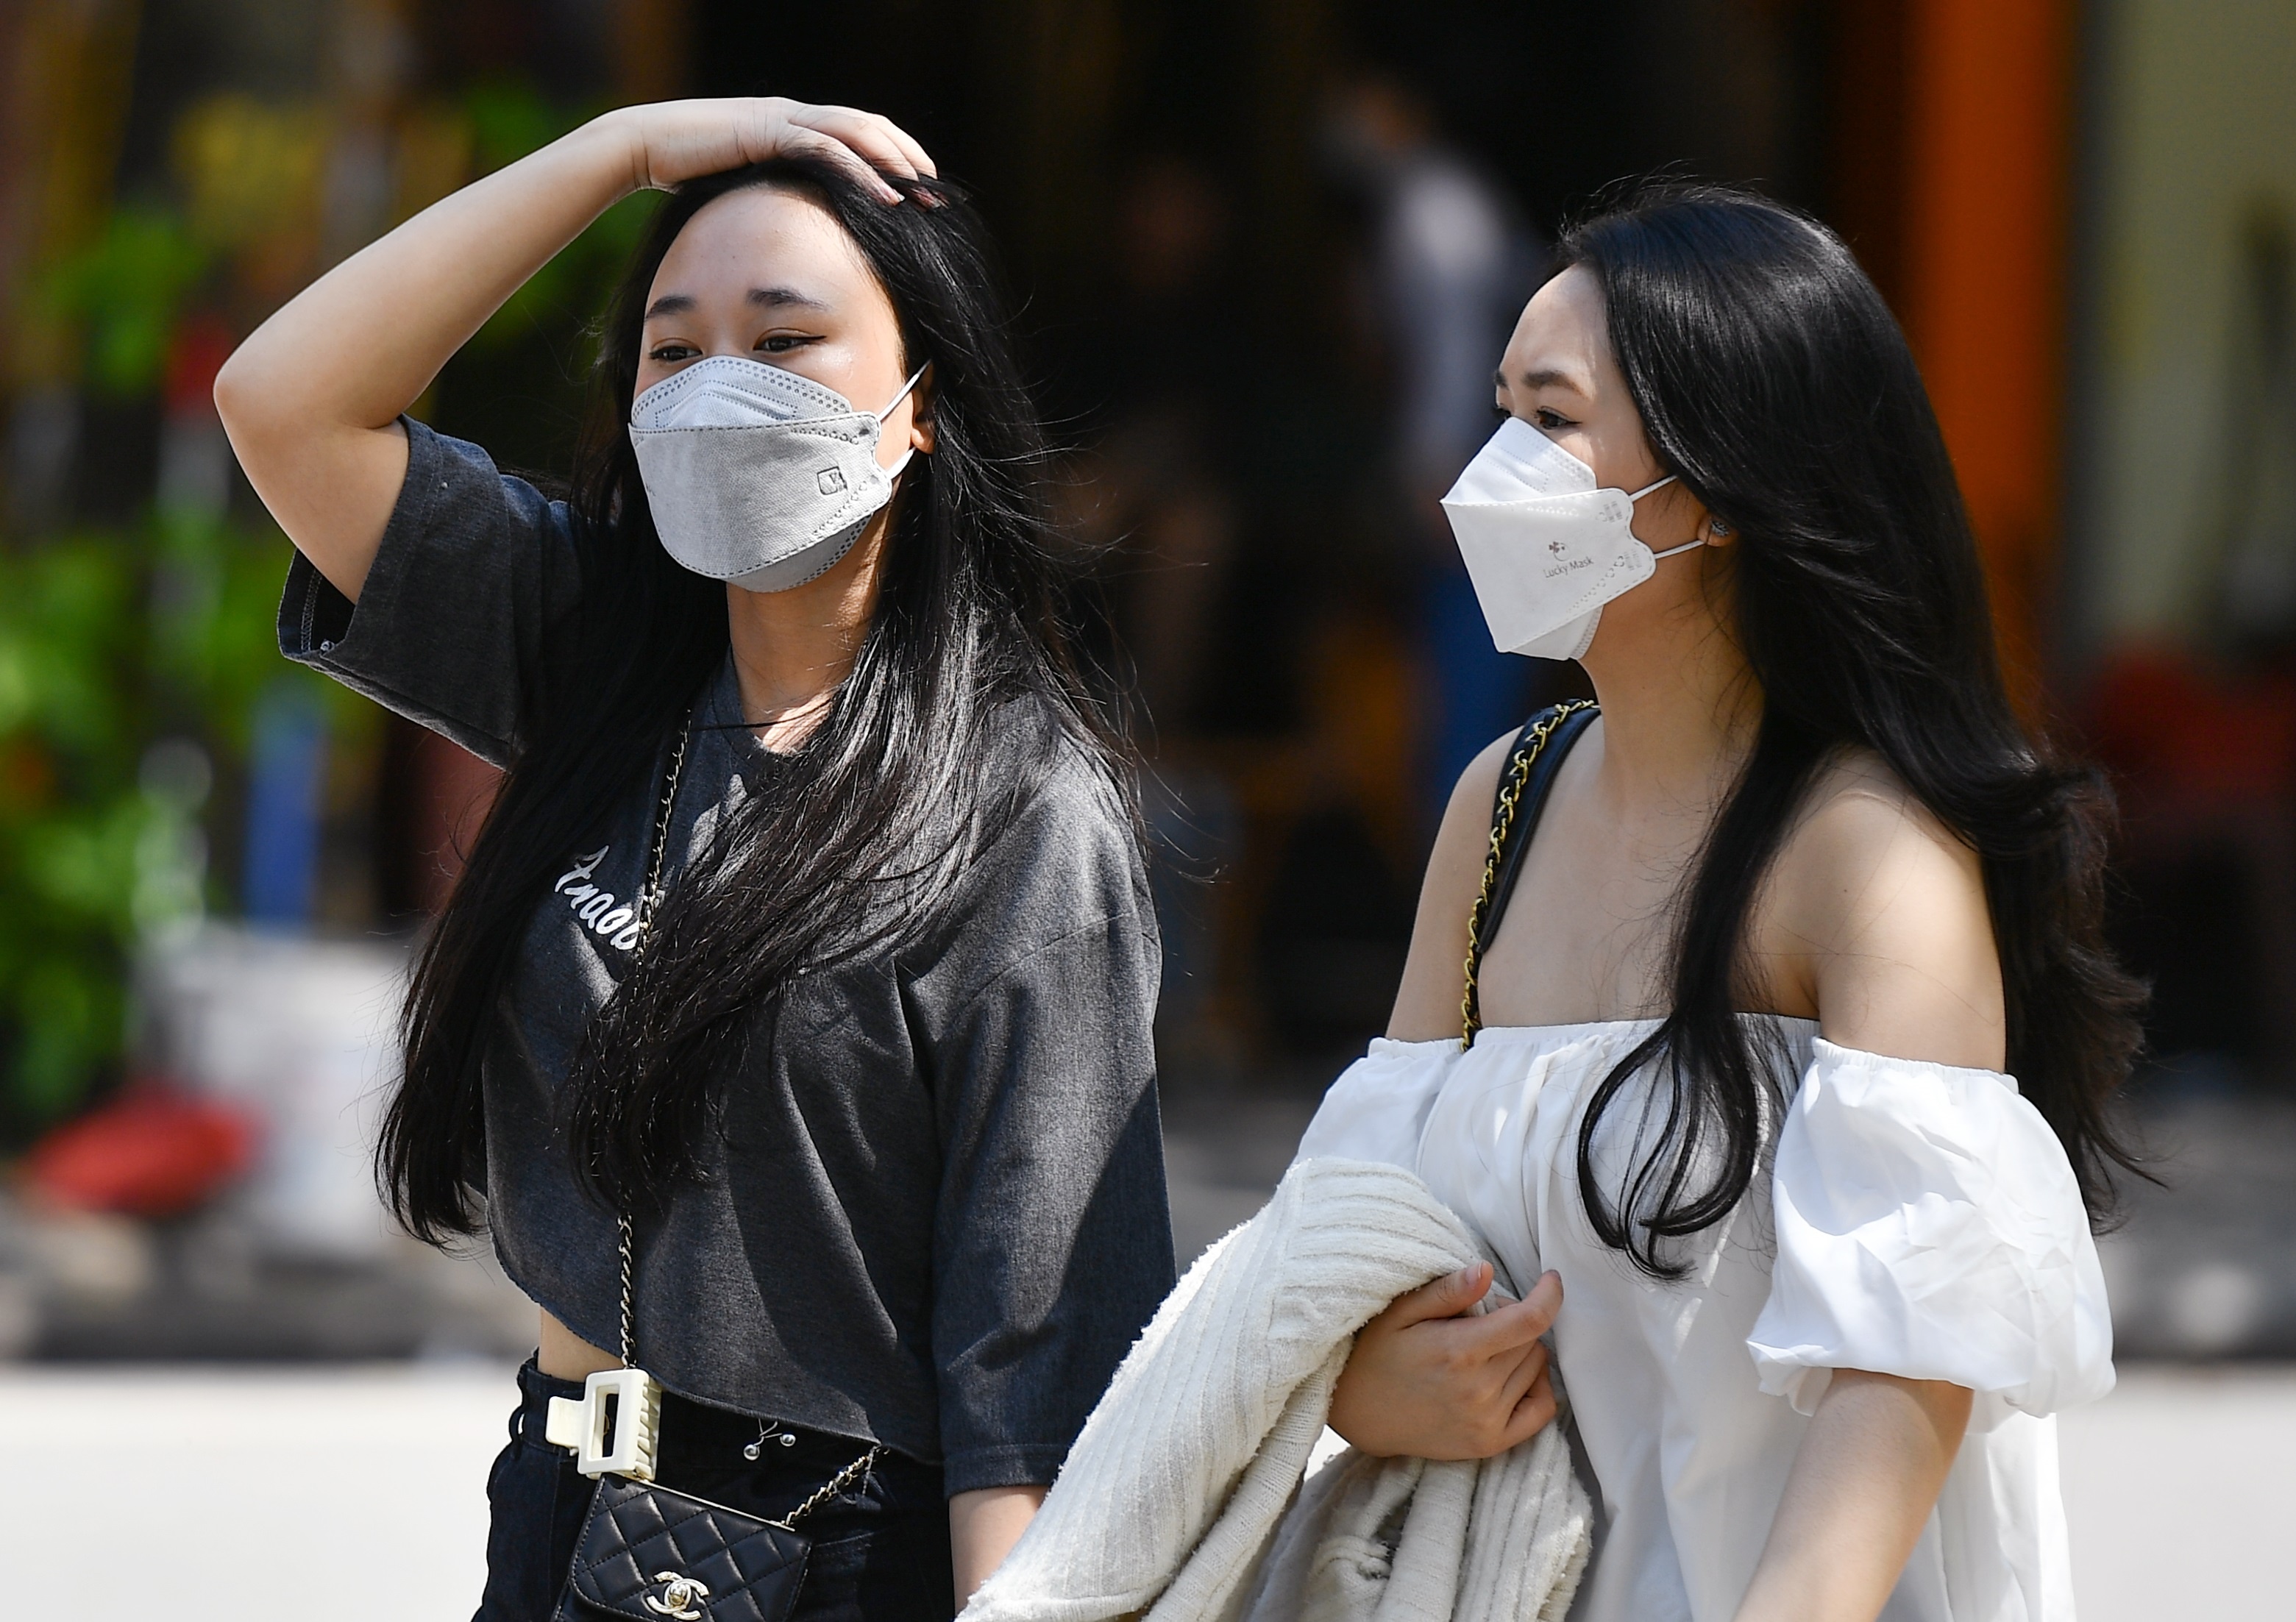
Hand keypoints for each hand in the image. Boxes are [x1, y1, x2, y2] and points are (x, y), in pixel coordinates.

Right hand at [609, 98, 936, 201]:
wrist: (640, 146)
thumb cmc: (685, 171)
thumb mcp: (744, 183)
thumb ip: (775, 192)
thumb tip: (796, 226)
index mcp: (793, 125)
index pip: (859, 133)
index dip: (894, 156)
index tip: (921, 189)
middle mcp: (795, 115)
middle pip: (869, 129)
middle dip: (908, 159)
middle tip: (938, 194)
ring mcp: (783, 119)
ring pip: (856, 134)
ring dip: (895, 165)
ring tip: (924, 195)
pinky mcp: (768, 131)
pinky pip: (827, 150)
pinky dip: (862, 172)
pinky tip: (887, 198)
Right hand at [1327, 1262, 1561, 1459]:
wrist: (1361, 1413)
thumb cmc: (1378, 1352)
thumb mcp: (1401, 1311)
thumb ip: (1447, 1291)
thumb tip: (1487, 1270)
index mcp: (1458, 1351)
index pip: (1529, 1320)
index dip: (1549, 1295)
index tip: (1550, 1279)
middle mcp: (1478, 1391)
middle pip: (1532, 1340)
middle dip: (1516, 1320)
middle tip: (1481, 1319)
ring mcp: (1486, 1422)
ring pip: (1537, 1368)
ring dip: (1521, 1350)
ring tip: (1485, 1348)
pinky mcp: (1490, 1444)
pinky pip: (1542, 1409)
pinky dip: (1537, 1385)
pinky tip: (1512, 1375)